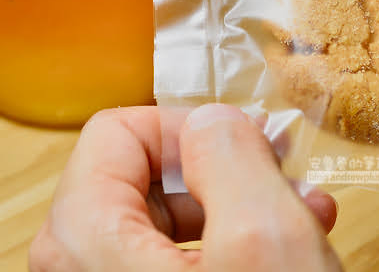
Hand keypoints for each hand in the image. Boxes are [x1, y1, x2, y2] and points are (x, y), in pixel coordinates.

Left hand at [29, 104, 340, 270]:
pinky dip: (230, 246)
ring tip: (300, 219)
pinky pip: (177, 260)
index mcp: (83, 237)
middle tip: (280, 178)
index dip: (190, 126)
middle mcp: (78, 265)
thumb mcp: (263, 238)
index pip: (117, 129)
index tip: (243, 141)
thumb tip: (212, 121)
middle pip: (145, 174)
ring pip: (169, 219)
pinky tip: (284, 252)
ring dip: (238, 208)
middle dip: (224, 170)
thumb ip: (231, 153)